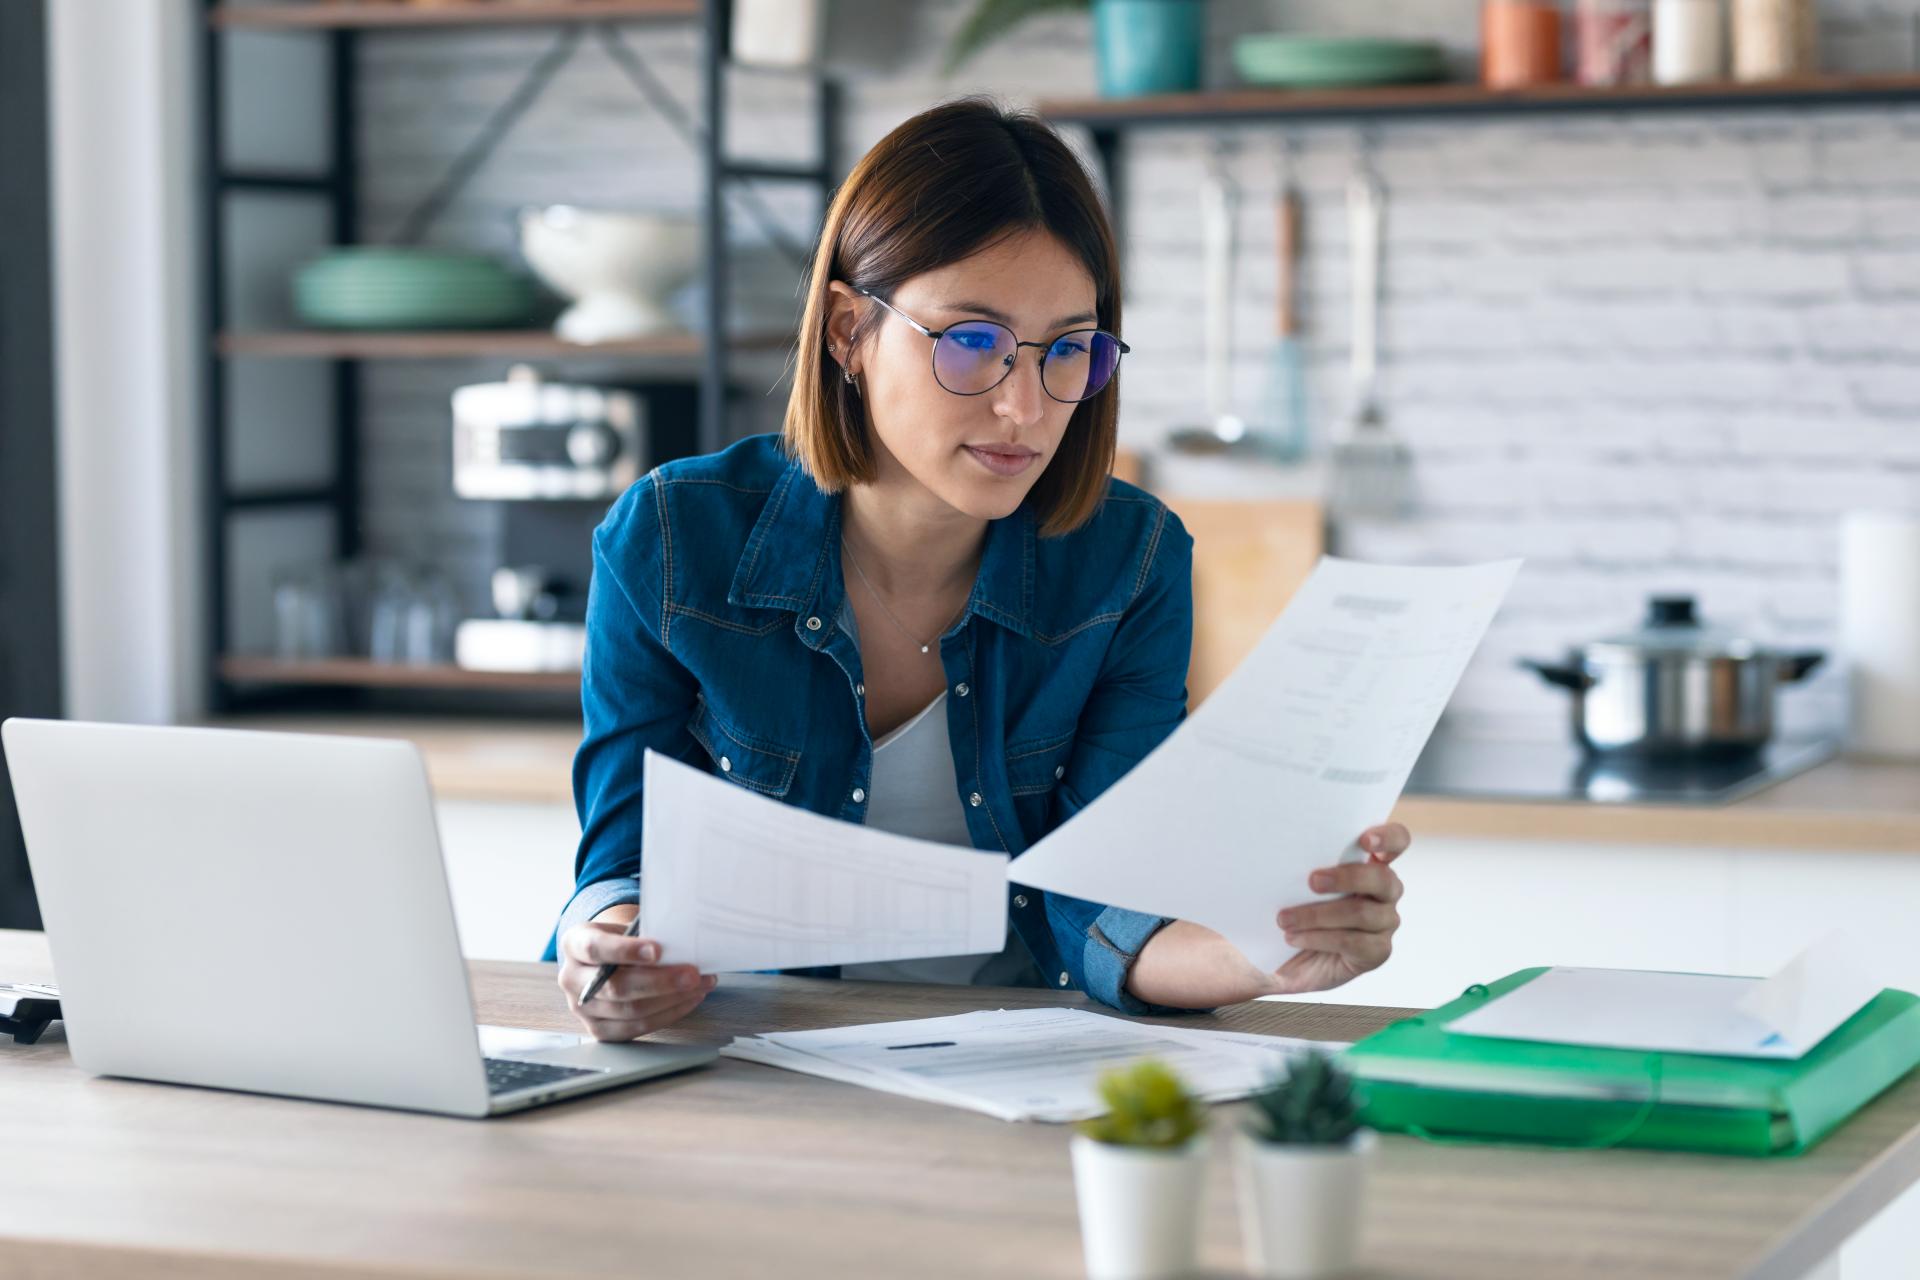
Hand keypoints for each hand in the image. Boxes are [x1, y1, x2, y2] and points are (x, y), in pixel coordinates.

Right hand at [557, 911, 716, 1041]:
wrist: (606, 960)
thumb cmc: (620, 939)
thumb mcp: (624, 927)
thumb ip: (645, 934)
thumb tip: (683, 943)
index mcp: (574, 944)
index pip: (595, 949)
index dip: (626, 951)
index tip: (657, 950)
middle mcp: (571, 978)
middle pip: (616, 987)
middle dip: (661, 982)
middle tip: (692, 974)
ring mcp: (582, 1009)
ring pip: (631, 1011)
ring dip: (672, 999)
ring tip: (700, 985)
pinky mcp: (599, 1029)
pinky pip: (637, 1027)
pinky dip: (669, 1014)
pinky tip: (688, 1000)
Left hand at [1266, 822, 1409, 995]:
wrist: (1285, 958)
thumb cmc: (1294, 910)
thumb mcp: (1295, 885)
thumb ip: (1302, 865)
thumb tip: (1279, 847)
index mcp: (1371, 863)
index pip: (1397, 841)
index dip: (1388, 837)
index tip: (1364, 840)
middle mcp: (1385, 891)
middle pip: (1382, 878)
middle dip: (1347, 877)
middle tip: (1312, 881)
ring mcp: (1385, 922)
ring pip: (1362, 913)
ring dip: (1317, 915)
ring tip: (1285, 919)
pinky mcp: (1377, 952)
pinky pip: (1352, 942)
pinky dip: (1318, 938)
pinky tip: (1294, 937)